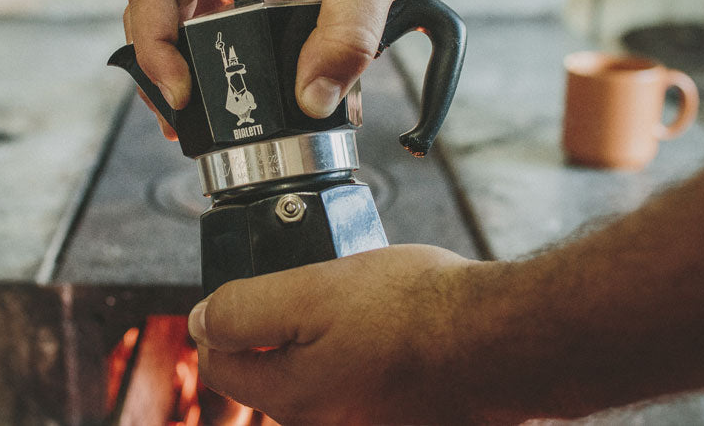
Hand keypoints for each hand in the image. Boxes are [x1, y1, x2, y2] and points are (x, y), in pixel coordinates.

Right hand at [123, 0, 458, 129]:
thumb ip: (343, 40)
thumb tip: (313, 101)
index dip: (157, 44)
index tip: (180, 90)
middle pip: (163, 7)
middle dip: (163, 63)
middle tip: (179, 112)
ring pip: (191, 19)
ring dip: (192, 65)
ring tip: (200, 112)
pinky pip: (230, 24)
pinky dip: (232, 59)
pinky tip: (247, 89)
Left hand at [187, 245, 480, 424]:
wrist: (502, 337)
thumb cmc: (416, 310)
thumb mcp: (312, 290)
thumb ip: (244, 308)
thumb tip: (201, 320)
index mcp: (292, 397)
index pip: (221, 364)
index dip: (223, 319)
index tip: (251, 291)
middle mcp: (323, 425)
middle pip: (270, 374)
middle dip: (281, 331)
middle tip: (319, 291)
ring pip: (316, 378)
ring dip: (325, 344)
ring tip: (363, 308)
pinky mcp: (398, 420)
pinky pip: (357, 386)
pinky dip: (362, 361)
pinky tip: (390, 332)